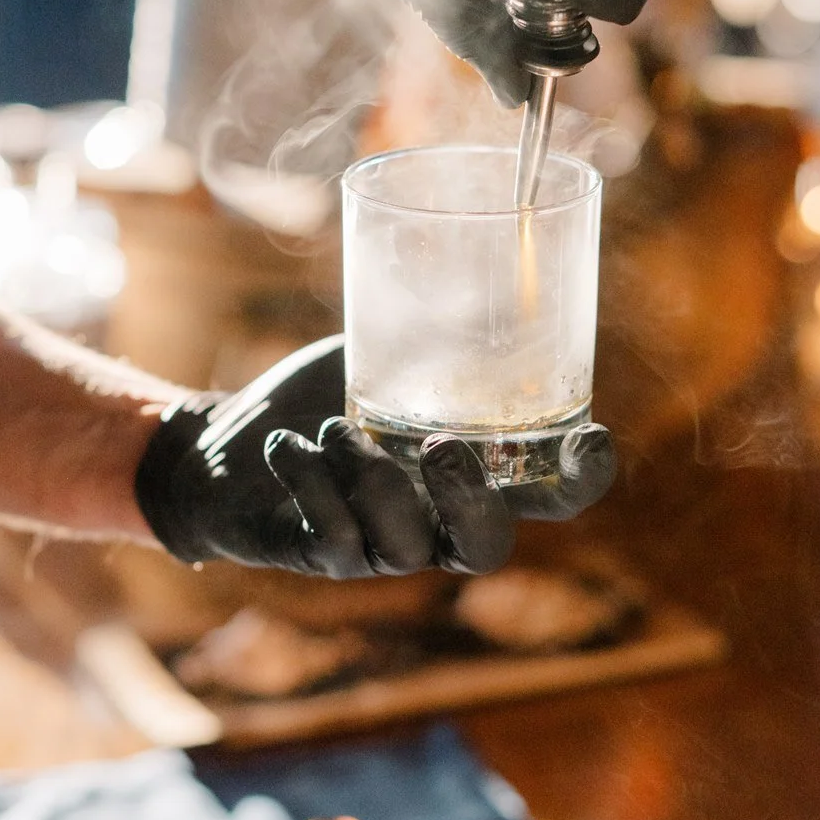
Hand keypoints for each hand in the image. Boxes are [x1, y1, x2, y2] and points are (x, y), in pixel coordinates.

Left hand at [134, 337, 614, 576]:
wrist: (230, 442)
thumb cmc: (322, 396)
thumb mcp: (382, 354)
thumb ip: (435, 330)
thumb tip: (491, 262)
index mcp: (474, 474)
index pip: (552, 496)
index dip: (581, 479)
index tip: (589, 438)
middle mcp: (436, 522)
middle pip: (486, 547)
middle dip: (471, 502)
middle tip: (439, 445)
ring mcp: (379, 548)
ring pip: (405, 548)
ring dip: (371, 481)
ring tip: (335, 426)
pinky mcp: (320, 557)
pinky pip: (332, 539)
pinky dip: (312, 484)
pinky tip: (287, 444)